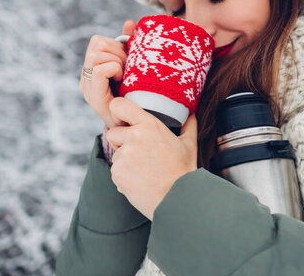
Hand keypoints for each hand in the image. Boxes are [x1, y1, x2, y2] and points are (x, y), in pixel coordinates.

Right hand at [80, 19, 136, 128]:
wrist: (139, 124)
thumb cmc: (138, 95)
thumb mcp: (135, 65)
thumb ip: (130, 45)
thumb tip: (130, 22)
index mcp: (94, 67)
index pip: (98, 41)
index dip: (116, 45)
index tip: (128, 60)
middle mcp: (87, 76)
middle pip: (96, 44)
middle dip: (117, 51)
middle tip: (128, 68)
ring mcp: (87, 86)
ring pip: (96, 55)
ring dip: (116, 61)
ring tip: (124, 76)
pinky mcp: (93, 97)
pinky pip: (100, 69)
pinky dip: (113, 70)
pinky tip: (121, 81)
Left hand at [106, 97, 198, 219]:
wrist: (177, 198)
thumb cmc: (183, 170)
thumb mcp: (189, 143)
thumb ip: (188, 125)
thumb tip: (190, 114)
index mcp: (150, 125)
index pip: (119, 105)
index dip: (117, 111)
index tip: (122, 119)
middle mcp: (134, 137)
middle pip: (113, 132)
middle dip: (122, 142)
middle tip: (141, 153)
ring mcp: (124, 155)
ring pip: (116, 154)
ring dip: (125, 161)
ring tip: (145, 170)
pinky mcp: (117, 172)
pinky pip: (116, 171)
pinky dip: (124, 176)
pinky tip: (140, 181)